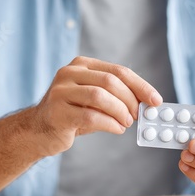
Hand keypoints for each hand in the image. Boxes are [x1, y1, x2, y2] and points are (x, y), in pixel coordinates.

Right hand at [33, 56, 162, 155]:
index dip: (140, 86)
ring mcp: (61, 92)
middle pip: (110, 81)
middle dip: (130, 100)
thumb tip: (145, 103)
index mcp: (82, 65)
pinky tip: (116, 129)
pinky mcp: (58, 112)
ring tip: (126, 123)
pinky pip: (91, 116)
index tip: (156, 100)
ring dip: (120, 112)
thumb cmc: (72, 114)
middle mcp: (69, 73)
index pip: (118, 71)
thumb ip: (115, 96)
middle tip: (137, 116)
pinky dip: (110, 124)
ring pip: (100, 96)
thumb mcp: (93, 99)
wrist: (38, 130)